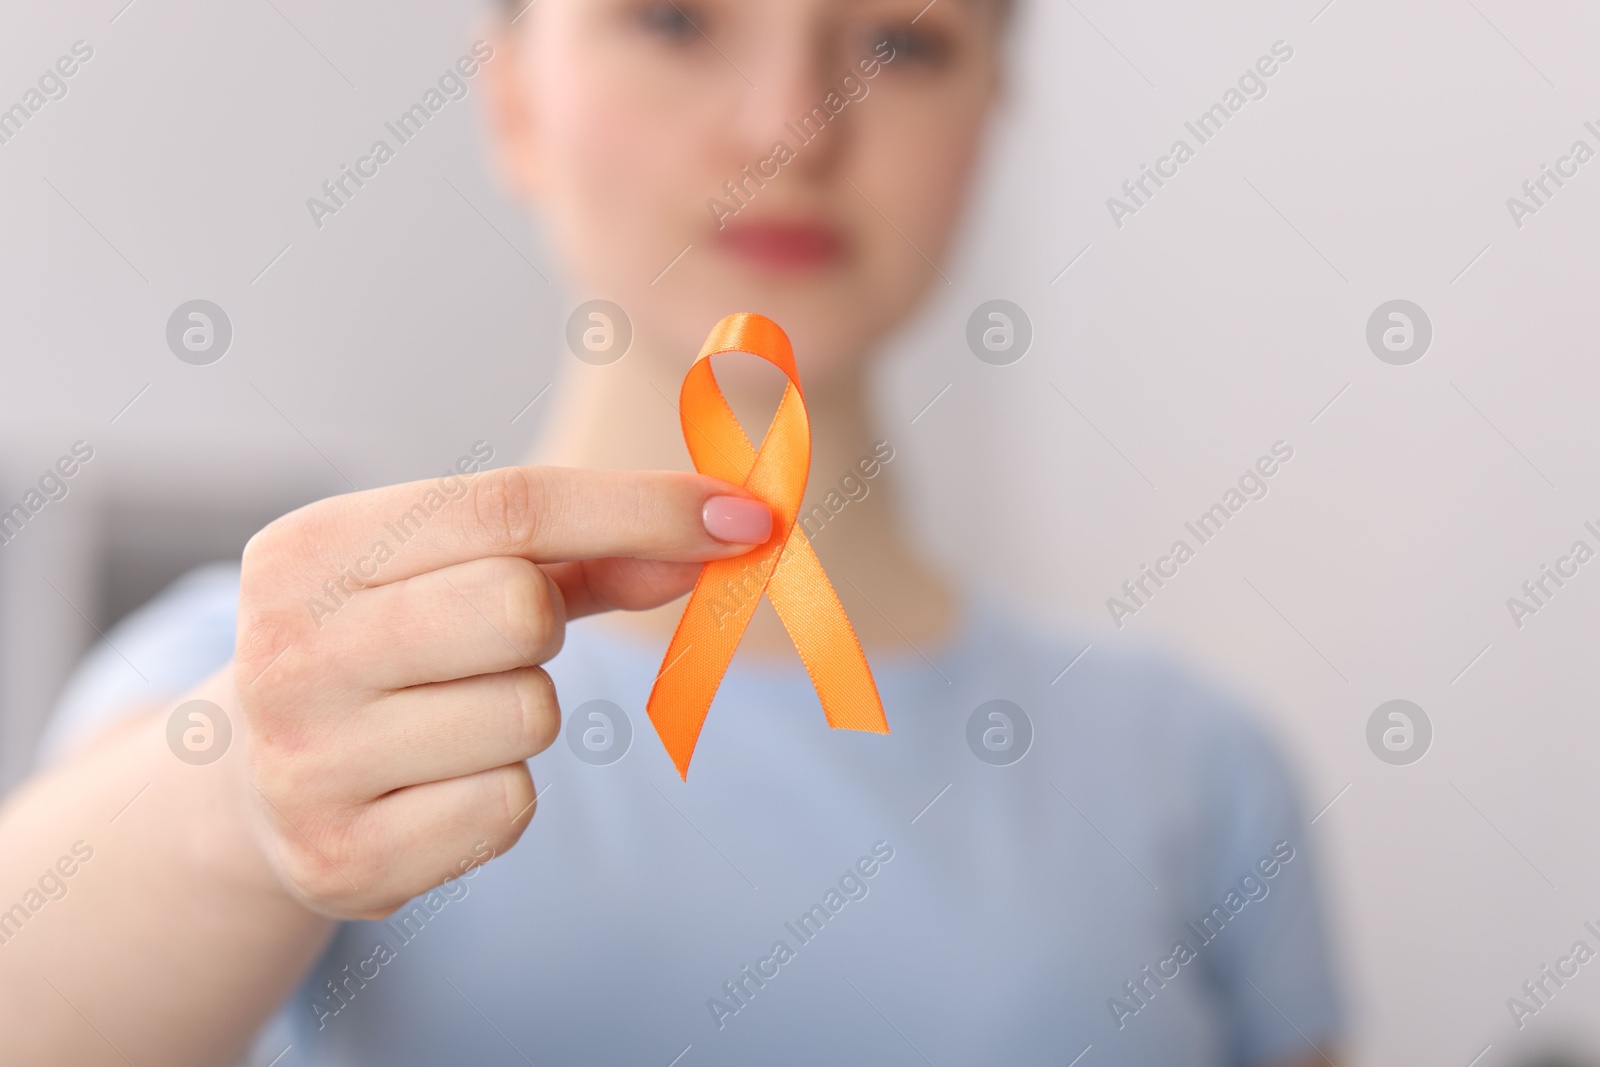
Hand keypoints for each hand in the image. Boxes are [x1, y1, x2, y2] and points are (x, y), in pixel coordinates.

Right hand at [231, 465, 770, 918]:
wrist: (253, 787)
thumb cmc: (388, 652)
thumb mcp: (455, 576)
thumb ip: (586, 551)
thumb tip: (722, 532)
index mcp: (308, 551)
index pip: (509, 506)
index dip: (644, 507)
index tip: (746, 518)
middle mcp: (286, 651)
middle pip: (518, 609)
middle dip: (544, 625)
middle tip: (501, 644)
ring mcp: (304, 763)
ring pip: (528, 715)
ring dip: (523, 714)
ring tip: (449, 719)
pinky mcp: (341, 860)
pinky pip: (509, 807)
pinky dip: (502, 795)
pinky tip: (437, 785)